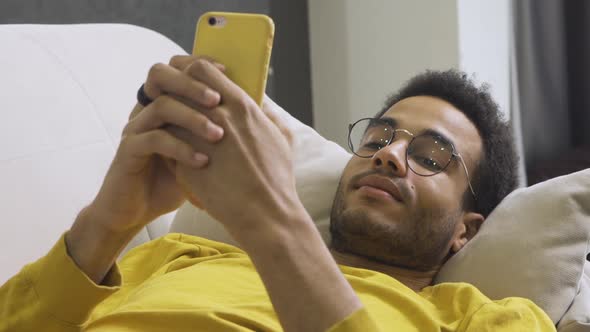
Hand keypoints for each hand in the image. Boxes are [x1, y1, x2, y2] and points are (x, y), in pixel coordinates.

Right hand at [85, 56, 224, 234]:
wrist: (137, 209)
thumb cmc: (174, 179)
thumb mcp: (201, 150)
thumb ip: (220, 128)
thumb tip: (259, 112)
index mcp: (164, 103)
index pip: (177, 68)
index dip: (200, 64)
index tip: (226, 72)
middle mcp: (147, 110)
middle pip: (161, 75)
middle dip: (192, 84)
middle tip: (218, 100)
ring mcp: (136, 128)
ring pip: (161, 107)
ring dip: (192, 118)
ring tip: (218, 135)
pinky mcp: (128, 151)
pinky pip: (154, 140)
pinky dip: (181, 148)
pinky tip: (202, 161)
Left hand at [169, 59, 298, 241]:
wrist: (265, 214)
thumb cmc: (277, 178)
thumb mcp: (282, 138)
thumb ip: (269, 115)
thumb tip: (262, 102)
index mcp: (242, 107)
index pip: (203, 71)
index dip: (192, 72)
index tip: (192, 83)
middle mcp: (218, 118)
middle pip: (179, 87)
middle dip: (173, 91)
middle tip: (174, 101)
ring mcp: (198, 140)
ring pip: (168, 114)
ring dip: (169, 118)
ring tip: (174, 128)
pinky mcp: (185, 163)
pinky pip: (166, 143)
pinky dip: (168, 144)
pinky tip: (175, 153)